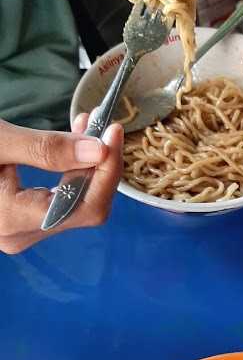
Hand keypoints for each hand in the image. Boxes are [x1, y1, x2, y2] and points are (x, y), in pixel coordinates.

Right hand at [0, 115, 123, 253]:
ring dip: (87, 165)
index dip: (107, 171)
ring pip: (75, 204)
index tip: (113, 131)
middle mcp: (19, 236)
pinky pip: (59, 201)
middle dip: (100, 165)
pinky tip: (73, 143)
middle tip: (101, 123)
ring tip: (86, 124)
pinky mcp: (19, 222)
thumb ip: (46, 148)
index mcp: (13, 221)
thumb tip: (98, 150)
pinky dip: (71, 172)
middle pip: (85, 208)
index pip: (86, 207)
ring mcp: (19, 233)